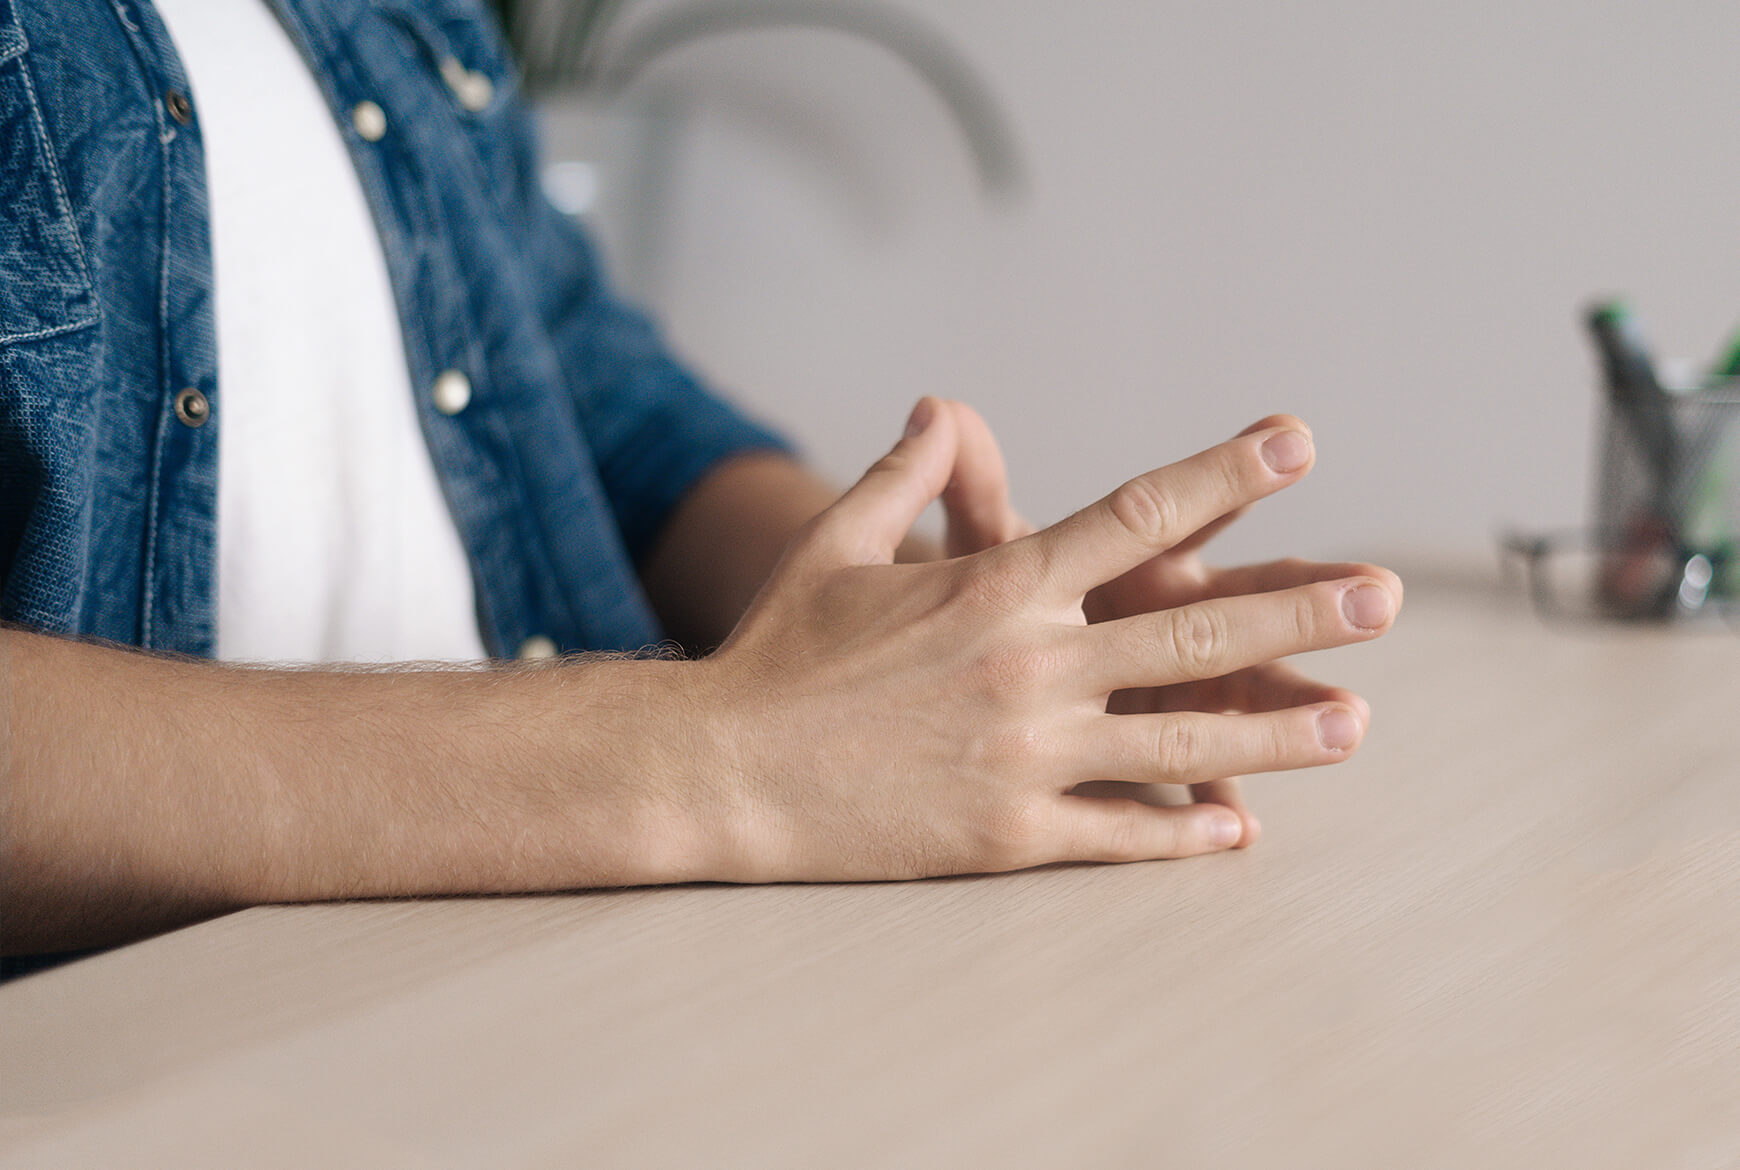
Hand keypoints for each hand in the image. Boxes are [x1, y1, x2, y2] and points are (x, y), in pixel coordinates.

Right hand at [687, 399, 1399, 880]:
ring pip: (1182, 742)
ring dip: (1279, 735)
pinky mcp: (1008, 834)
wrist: (722, 770)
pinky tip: (1242, 832)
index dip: (1226, 476)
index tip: (1297, 444)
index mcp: (997, 586)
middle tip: (1384, 599)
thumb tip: (941, 406)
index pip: (1137, 516)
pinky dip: (1186, 832)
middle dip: (1300, 615)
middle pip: (1194, 635)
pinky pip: (1121, 833)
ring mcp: (1026, 757)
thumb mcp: (836, 546)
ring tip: (1356, 725)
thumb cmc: (776, 650)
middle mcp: (1030, 667)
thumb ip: (906, 475)